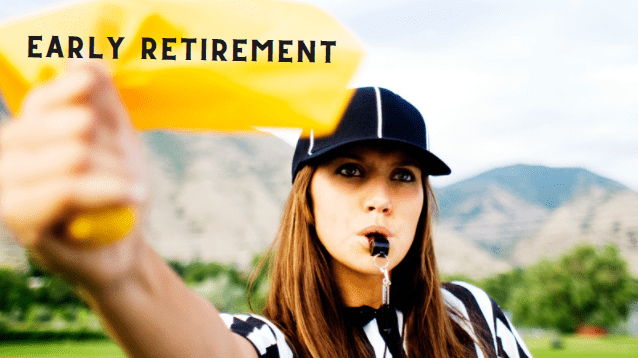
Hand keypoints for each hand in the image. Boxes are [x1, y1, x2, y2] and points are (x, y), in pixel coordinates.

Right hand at [0, 60, 148, 291]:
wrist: (124, 247)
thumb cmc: (118, 192)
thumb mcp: (118, 139)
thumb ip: (102, 100)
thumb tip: (83, 59)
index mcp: (28, 132)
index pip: (46, 98)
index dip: (79, 93)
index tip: (102, 107)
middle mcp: (8, 155)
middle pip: (72, 126)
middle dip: (115, 150)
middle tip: (128, 172)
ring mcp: (8, 188)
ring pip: (74, 156)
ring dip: (118, 175)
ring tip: (130, 190)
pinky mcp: (20, 221)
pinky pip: (67, 190)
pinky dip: (109, 192)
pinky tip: (131, 196)